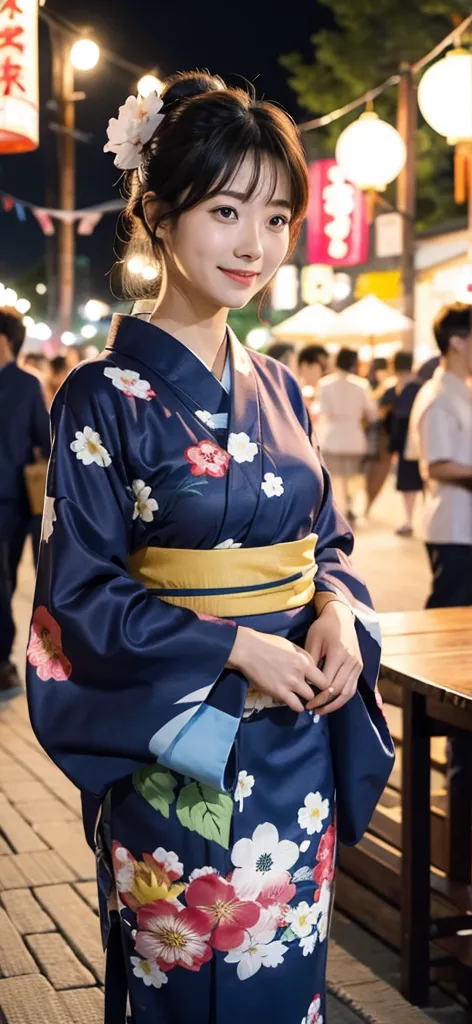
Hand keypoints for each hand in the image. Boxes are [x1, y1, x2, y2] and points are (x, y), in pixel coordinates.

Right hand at [227, 626, 326, 713]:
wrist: (247, 650)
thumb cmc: (268, 644)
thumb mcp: (291, 645)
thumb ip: (304, 656)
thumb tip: (313, 667)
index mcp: (304, 661)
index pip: (324, 679)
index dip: (323, 683)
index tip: (318, 683)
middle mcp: (299, 674)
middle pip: (318, 691)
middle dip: (315, 691)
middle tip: (309, 690)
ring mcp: (289, 685)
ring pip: (308, 699)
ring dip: (305, 698)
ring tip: (300, 696)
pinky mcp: (278, 692)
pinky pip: (295, 706)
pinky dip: (296, 706)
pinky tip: (293, 701)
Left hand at [304, 601, 361, 715]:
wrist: (341, 617)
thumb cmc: (323, 628)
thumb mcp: (313, 641)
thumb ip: (311, 662)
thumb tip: (305, 683)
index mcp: (338, 654)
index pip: (328, 682)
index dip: (317, 694)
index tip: (305, 700)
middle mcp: (351, 661)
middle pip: (338, 689)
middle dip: (324, 702)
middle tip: (311, 708)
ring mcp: (357, 665)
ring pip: (348, 692)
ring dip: (335, 704)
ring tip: (321, 711)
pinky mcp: (359, 667)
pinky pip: (352, 687)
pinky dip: (342, 698)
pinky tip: (331, 703)